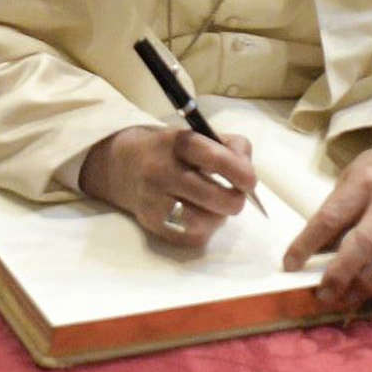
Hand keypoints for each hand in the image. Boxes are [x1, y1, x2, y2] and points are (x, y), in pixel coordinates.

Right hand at [77, 125, 256, 248]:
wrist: (122, 165)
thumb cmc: (172, 151)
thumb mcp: (197, 135)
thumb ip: (230, 148)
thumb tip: (249, 178)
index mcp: (176, 142)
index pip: (215, 158)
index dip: (240, 172)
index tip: (249, 181)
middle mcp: (161, 170)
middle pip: (215, 197)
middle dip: (235, 200)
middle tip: (235, 196)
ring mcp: (153, 199)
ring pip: (205, 221)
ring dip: (219, 217)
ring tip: (214, 206)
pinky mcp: (151, 223)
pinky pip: (192, 236)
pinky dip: (204, 229)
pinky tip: (198, 215)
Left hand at [282, 138, 371, 307]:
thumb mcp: (351, 177)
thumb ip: (337, 210)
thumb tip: (316, 252)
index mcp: (363, 183)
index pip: (330, 217)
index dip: (307, 244)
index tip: (290, 265)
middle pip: (363, 243)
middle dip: (340, 274)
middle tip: (323, 294)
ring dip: (369, 286)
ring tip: (349, 299)